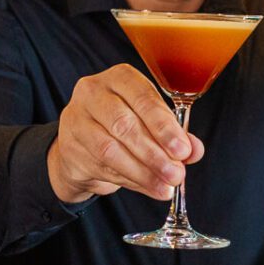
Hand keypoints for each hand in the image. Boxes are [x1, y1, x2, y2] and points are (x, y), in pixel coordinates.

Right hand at [47, 63, 204, 202]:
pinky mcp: (69, 146)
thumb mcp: (151, 123)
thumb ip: (174, 134)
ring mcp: (76, 118)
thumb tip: (194, 150)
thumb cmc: (123, 126)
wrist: (83, 145)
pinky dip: (130, 180)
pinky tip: (149, 187)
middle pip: (124, 124)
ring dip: (143, 171)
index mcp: (120, 77)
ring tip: (165, 186)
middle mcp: (93, 92)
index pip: (143, 98)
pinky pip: (101, 166)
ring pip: (110, 149)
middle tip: (176, 173)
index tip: (183, 150)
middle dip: (155, 153)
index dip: (164, 126)